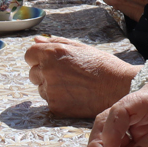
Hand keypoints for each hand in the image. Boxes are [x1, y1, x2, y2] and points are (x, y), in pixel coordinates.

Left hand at [24, 36, 138, 119]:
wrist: (118, 87)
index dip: (39, 58)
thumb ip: (54, 42)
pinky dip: (59, 101)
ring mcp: (50, 90)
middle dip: (45, 74)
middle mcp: (47, 71)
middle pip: (33, 73)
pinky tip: (75, 96)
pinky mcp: (55, 106)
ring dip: (51, 88)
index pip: (29, 55)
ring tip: (74, 86)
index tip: (51, 62)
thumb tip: (36, 39)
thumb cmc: (102, 65)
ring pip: (41, 89)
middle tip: (67, 75)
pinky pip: (50, 102)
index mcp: (51, 53)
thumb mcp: (79, 47)